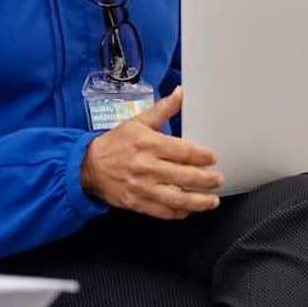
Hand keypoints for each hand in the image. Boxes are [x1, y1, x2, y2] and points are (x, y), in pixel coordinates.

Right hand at [79, 87, 223, 219]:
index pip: (183, 151)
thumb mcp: (138, 121)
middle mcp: (147, 166)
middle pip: (184, 176)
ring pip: (177, 198)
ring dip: (198, 201)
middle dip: (206, 180)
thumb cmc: (116, 143)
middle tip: (218, 179)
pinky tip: (188, 210)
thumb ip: (162, 109)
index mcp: (149, 144)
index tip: (212, 158)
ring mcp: (142, 187)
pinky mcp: (137, 203)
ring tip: (212, 201)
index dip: (201, 156)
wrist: (89, 166)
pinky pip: (163, 211)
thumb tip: (181, 93)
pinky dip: (178, 213)